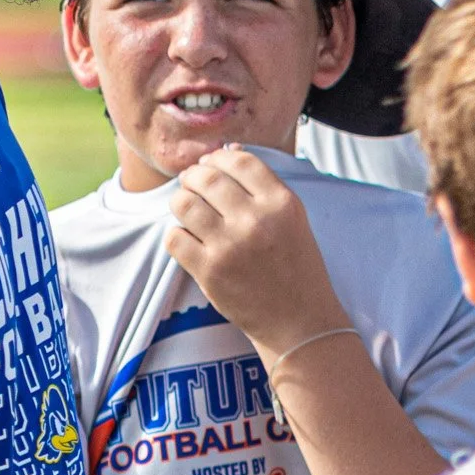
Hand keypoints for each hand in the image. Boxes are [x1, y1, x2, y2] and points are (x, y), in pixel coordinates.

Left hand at [167, 146, 350, 363]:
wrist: (299, 322)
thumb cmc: (296, 267)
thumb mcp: (293, 219)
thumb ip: (263, 186)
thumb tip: (227, 151)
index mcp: (281, 203)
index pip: (239, 161)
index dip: (218, 157)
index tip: (211, 164)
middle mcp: (256, 220)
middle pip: (207, 178)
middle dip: (193, 176)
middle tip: (191, 183)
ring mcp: (230, 246)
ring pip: (184, 204)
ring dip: (180, 201)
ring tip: (187, 208)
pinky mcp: (209, 272)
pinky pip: (174, 238)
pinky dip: (177, 234)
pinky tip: (188, 239)